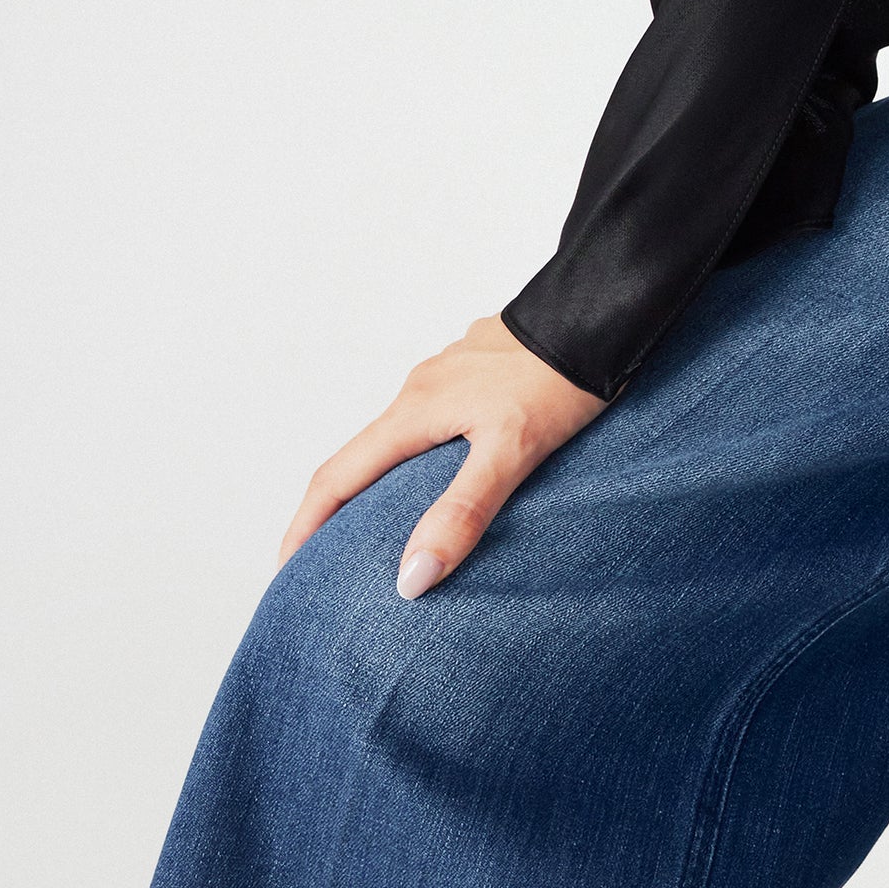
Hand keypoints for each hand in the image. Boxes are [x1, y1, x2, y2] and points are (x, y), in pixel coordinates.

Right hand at [278, 312, 607, 598]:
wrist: (603, 308)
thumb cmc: (563, 379)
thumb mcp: (513, 452)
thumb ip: (462, 513)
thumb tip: (409, 579)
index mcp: (416, 409)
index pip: (338, 476)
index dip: (307, 526)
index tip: (285, 569)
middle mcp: (422, 387)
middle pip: (363, 455)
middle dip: (339, 508)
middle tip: (329, 560)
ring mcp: (451, 373)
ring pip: (402, 435)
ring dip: (385, 479)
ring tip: (391, 526)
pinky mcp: (481, 369)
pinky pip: (437, 418)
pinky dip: (426, 454)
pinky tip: (452, 473)